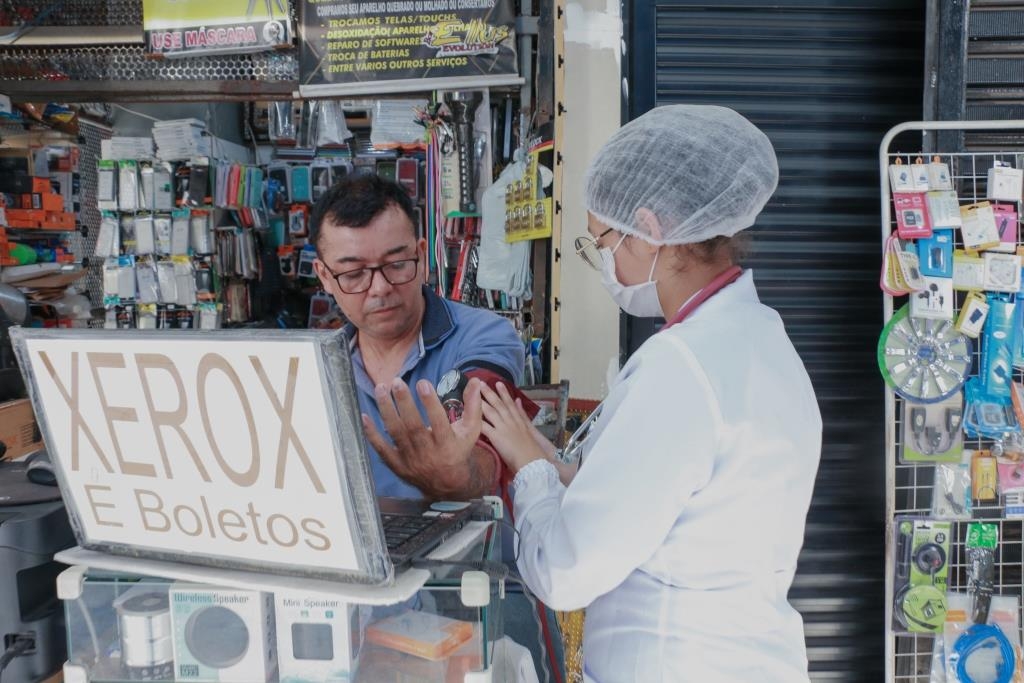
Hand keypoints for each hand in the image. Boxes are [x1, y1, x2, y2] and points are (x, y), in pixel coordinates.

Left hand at [362, 377, 492, 498]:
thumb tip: (477, 382)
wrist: (447, 484)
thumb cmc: (459, 451)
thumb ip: (473, 406)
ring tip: (380, 388)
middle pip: (413, 427)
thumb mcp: (471, 431)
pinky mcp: (397, 465)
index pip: (438, 422)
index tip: (422, 383)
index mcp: (447, 445)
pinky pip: (382, 449)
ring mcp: (410, 460)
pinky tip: (364, 416)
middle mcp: (428, 454)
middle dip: (404, 403)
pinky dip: (371, 434)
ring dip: (386, 410)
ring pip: (396, 433)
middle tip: (396, 382)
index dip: (430, 403)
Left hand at [480, 382, 549, 472]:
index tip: (498, 383)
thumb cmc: (534, 450)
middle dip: (490, 393)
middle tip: (481, 382)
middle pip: (499, 404)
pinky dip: (477, 420)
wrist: (533, 461)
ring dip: (482, 401)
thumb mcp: (531, 429)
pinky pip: (484, 427)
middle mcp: (511, 421)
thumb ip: (523, 415)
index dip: (504, 393)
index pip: (510, 404)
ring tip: (473, 392)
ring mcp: (503, 428)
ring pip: (491, 412)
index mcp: (519, 421)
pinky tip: (468, 414)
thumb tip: (518, 401)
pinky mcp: (497, 437)